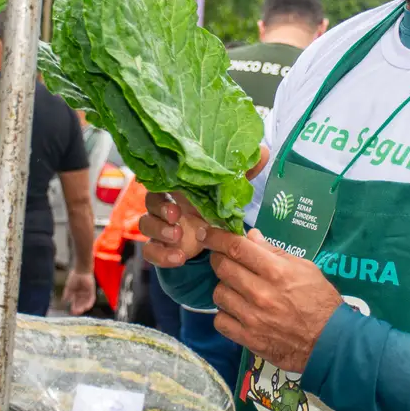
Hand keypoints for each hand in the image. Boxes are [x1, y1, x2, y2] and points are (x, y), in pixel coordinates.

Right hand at [62, 269, 96, 315]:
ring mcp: (87, 293)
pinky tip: (86, 307)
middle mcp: (82, 294)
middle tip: (75, 313)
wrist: (81, 271)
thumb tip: (64, 301)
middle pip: (81, 303)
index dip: (74, 307)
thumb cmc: (74, 277)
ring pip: (86, 302)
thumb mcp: (69, 287)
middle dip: (78, 308)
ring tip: (80, 311)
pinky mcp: (92, 291)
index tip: (71, 312)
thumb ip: (67, 294)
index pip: (75, 302)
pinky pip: (92, 299)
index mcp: (76, 293)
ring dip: (83, 307)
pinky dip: (89, 303)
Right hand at [137, 145, 271, 268]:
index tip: (176, 198)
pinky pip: (150, 251)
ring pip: (145, 226)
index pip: (161, 182)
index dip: (164, 188)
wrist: (213, 241)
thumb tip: (264, 152)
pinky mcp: (161, 248)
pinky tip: (178, 258)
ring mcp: (161, 228)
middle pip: (150, 202)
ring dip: (159, 232)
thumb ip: (244, 173)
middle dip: (159, 210)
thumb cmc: (216, 210)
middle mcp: (166, 205)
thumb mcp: (230, 192)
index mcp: (179, 189)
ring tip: (177, 238)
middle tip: (175, 217)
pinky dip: (161, 255)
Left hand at [207, 227, 340, 373]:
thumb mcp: (305, 268)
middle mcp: (260, 293)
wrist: (330, 343)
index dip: (217, 237)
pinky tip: (236, 312)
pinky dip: (225, 314)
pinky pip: (220, 321)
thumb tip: (251, 237)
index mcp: (276, 271)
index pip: (236, 247)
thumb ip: (275, 252)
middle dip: (219, 259)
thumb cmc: (320, 301)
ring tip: (237, 289)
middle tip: (225, 260)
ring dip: (224, 287)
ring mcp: (251, 317)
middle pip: (223, 268)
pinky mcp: (248, 338)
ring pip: (219, 294)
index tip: (206, 233)